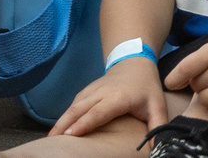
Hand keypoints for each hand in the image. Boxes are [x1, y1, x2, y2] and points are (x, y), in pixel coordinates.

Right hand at [51, 57, 165, 137]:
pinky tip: (57, 130)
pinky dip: (63, 117)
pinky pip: (73, 104)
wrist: (134, 61)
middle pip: (79, 109)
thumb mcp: (157, 105)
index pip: (99, 111)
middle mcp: (102, 92)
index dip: (85, 122)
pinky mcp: (86, 91)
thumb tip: (157, 147)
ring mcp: (92, 90)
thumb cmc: (146, 87)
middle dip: (64, 125)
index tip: (70, 134)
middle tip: (51, 143)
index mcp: (119, 97)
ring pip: (73, 107)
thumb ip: (157, 125)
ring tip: (49, 140)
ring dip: (60, 122)